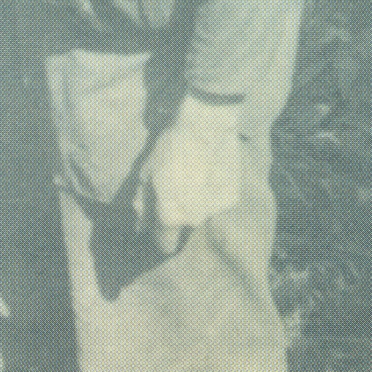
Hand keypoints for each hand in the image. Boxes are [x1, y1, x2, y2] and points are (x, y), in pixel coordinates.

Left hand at [135, 94, 242, 254]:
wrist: (206, 127)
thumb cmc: (170, 148)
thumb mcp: (147, 173)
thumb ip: (143, 203)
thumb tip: (140, 225)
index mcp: (170, 217)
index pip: (164, 244)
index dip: (158, 234)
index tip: (158, 222)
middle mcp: (194, 220)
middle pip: (183, 227)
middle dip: (177, 213)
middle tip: (176, 187)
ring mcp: (215, 210)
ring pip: (202, 214)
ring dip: (196, 202)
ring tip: (194, 176)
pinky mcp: (232, 198)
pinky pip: (217, 201)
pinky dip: (213, 192)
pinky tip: (210, 172)